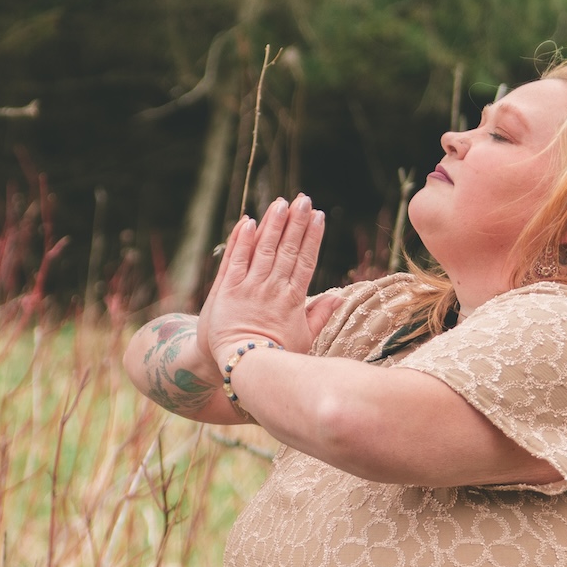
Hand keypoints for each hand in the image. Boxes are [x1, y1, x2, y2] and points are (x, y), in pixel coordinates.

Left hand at [198, 195, 327, 368]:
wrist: (242, 366)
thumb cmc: (276, 356)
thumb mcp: (304, 338)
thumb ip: (320, 315)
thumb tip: (339, 296)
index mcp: (293, 299)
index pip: (306, 261)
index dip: (313, 237)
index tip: (319, 216)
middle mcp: (273, 289)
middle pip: (288, 249)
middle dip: (296, 222)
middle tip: (304, 199)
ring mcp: (250, 287)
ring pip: (264, 249)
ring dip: (273, 224)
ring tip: (281, 203)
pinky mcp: (227, 289)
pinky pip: (236, 260)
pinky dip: (242, 240)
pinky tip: (248, 221)